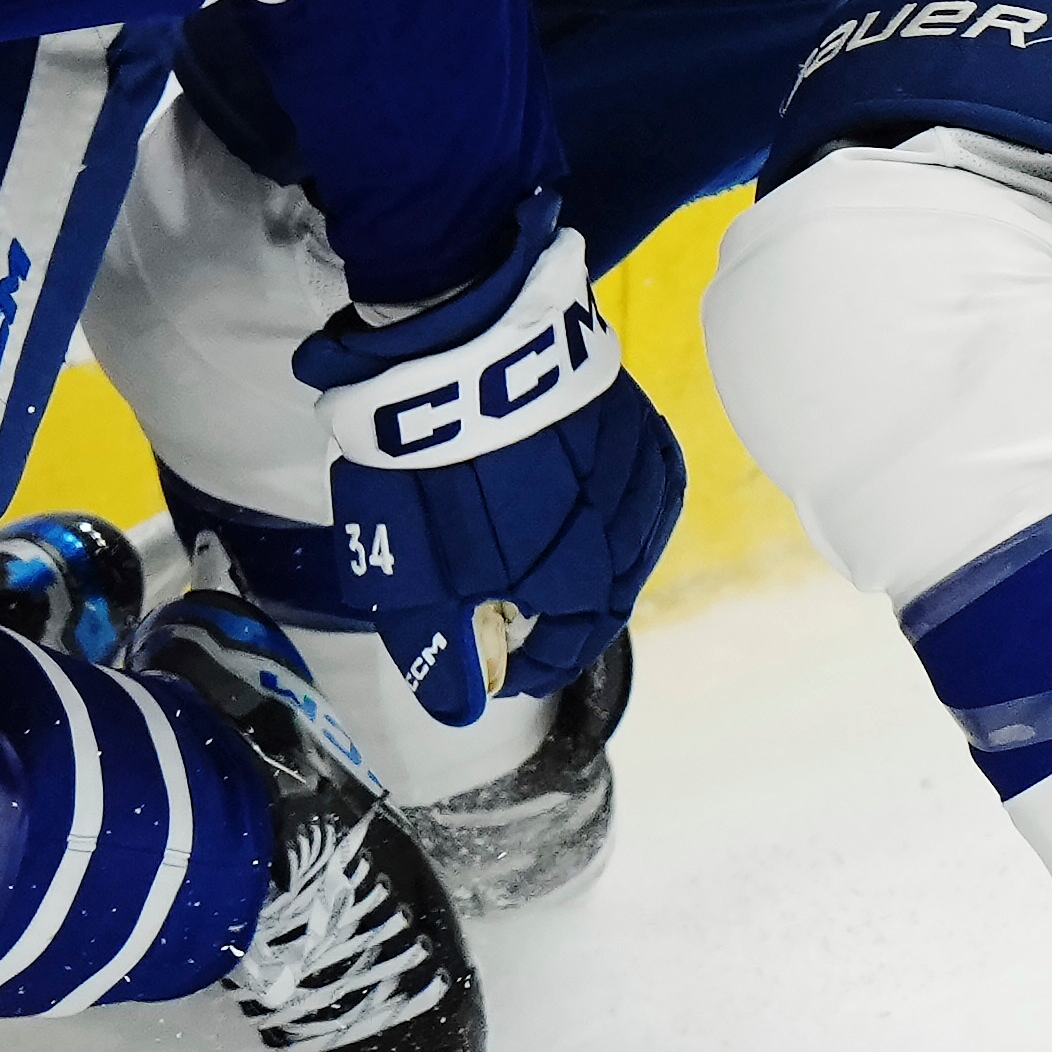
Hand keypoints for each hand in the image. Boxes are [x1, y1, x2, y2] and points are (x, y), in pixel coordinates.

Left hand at [292, 196, 687, 724]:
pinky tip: (586, 508)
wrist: (458, 341)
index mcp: (583, 579)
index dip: (533, 667)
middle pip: (604, 597)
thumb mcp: (411, 574)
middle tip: (515, 615)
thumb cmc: (431, 465)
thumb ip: (438, 650)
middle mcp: (631, 532)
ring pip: (629, 544)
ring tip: (542, 562)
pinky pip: (640, 487)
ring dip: (591, 563)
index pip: (570, 648)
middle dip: (562, 616)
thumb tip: (462, 710)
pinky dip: (615, 511)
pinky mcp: (637, 420)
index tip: (500, 668)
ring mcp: (640, 471)